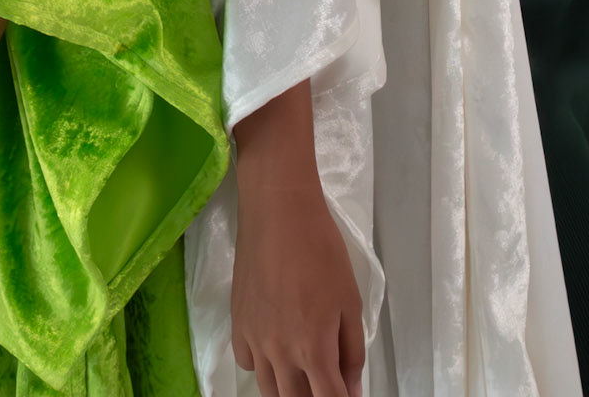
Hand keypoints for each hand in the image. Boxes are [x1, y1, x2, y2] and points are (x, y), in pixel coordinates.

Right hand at [231, 84, 364, 396]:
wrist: (278, 210)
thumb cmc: (321, 249)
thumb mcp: (350, 300)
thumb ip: (352, 351)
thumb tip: (351, 389)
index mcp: (314, 348)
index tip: (344, 394)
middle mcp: (280, 352)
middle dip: (313, 396)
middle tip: (325, 380)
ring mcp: (254, 338)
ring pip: (268, 388)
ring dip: (288, 388)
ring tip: (302, 373)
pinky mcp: (236, 322)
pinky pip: (247, 363)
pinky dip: (262, 366)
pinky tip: (275, 348)